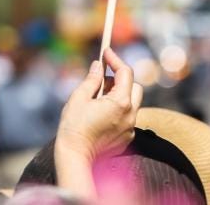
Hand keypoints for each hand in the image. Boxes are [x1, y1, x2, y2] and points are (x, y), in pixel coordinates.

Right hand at [55, 48, 142, 162]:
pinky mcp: (126, 138)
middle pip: (134, 87)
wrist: (76, 158)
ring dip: (119, 95)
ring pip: (131, 103)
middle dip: (120, 79)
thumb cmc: (74, 128)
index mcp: (120, 102)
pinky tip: (100, 115)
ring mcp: (130, 128)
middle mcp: (130, 114)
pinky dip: (118, 111)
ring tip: (98, 99)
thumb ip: (92, 79)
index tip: (106, 51)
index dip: (115, 59)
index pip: (125, 72)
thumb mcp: (79, 98)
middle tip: (102, 80)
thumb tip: (98, 65)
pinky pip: (127, 117)